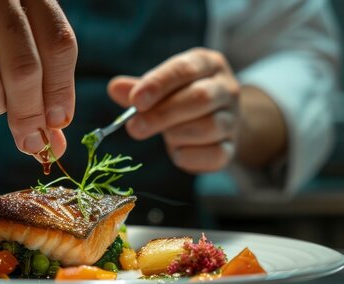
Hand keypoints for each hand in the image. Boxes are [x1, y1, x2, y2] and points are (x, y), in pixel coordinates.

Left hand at [108, 48, 240, 172]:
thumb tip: (114, 88)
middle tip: (134, 128)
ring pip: (208, 127)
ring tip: (165, 137)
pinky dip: (190, 157)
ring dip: (176, 135)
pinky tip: (176, 153)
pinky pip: (215, 155)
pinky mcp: (231, 148)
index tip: (135, 100)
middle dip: (163, 114)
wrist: (217, 120)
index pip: (184, 69)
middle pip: (200, 98)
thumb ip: (139, 89)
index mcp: (207, 64)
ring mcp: (232, 119)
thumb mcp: (161, 87)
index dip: (158, 84)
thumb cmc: (181, 98)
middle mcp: (226, 88)